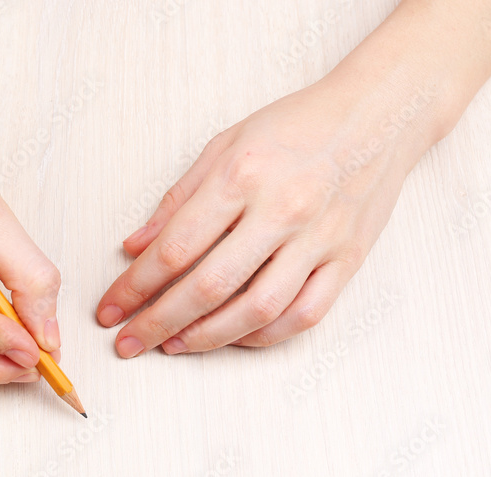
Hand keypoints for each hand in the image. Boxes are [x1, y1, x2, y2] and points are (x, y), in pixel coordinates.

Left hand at [97, 73, 437, 356]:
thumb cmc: (297, 126)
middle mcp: (282, 210)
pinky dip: (263, 335)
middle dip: (158, 322)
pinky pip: (303, 315)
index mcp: (242, 175)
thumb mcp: (225, 145)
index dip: (134, 286)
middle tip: (129, 343)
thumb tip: (135, 247)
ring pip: (257, 310)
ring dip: (207, 337)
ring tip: (174, 345)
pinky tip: (232, 336)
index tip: (110, 310)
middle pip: (209, 286)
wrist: (380, 115)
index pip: (175, 247)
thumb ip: (178, 200)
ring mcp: (318, 239)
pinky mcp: (347, 260)